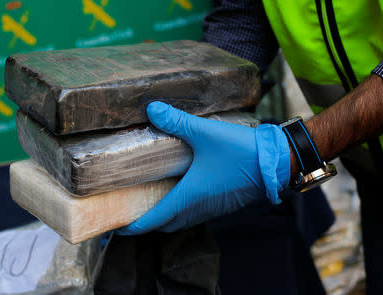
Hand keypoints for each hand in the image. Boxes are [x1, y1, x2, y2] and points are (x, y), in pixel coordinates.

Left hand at [117, 101, 290, 234]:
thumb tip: (151, 109)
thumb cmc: (240, 152)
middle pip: (165, 225)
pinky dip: (180, 212)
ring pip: (180, 222)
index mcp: (189, 197)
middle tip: (130, 213)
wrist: (278, 162)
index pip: (153, 220)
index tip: (116, 228)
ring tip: (150, 205)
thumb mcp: (204, 133)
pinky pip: (194, 215)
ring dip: (163, 218)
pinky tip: (179, 194)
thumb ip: (176, 121)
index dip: (133, 226)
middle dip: (146, 224)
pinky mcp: (222, 205)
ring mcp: (212, 210)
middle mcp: (198, 209)